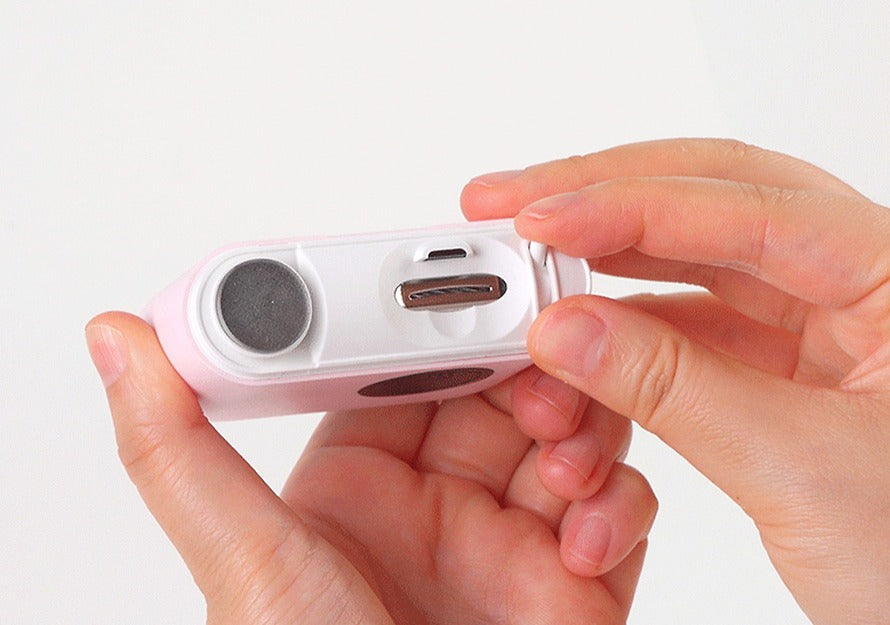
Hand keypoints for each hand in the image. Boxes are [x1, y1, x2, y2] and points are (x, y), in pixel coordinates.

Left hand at [86, 313, 655, 623]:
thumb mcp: (245, 561)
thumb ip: (178, 449)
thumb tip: (117, 339)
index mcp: (359, 483)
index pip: (404, 366)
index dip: (432, 322)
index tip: (453, 281)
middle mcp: (438, 503)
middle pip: (497, 384)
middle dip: (526, 359)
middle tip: (537, 344)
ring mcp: (513, 538)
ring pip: (571, 428)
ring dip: (580, 421)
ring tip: (559, 447)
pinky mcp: (579, 579)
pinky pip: (621, 505)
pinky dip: (620, 503)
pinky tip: (583, 534)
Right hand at [462, 138, 889, 624]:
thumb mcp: (798, 471)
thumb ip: (672, 389)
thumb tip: (566, 332)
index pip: (746, 205)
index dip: (626, 205)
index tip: (538, 219)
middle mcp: (858, 281)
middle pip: (711, 202)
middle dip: (601, 198)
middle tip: (511, 205)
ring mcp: (822, 323)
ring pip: (696, 261)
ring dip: (607, 262)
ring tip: (534, 266)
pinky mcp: (790, 369)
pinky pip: (695, 324)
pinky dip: (630, 326)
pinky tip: (582, 327)